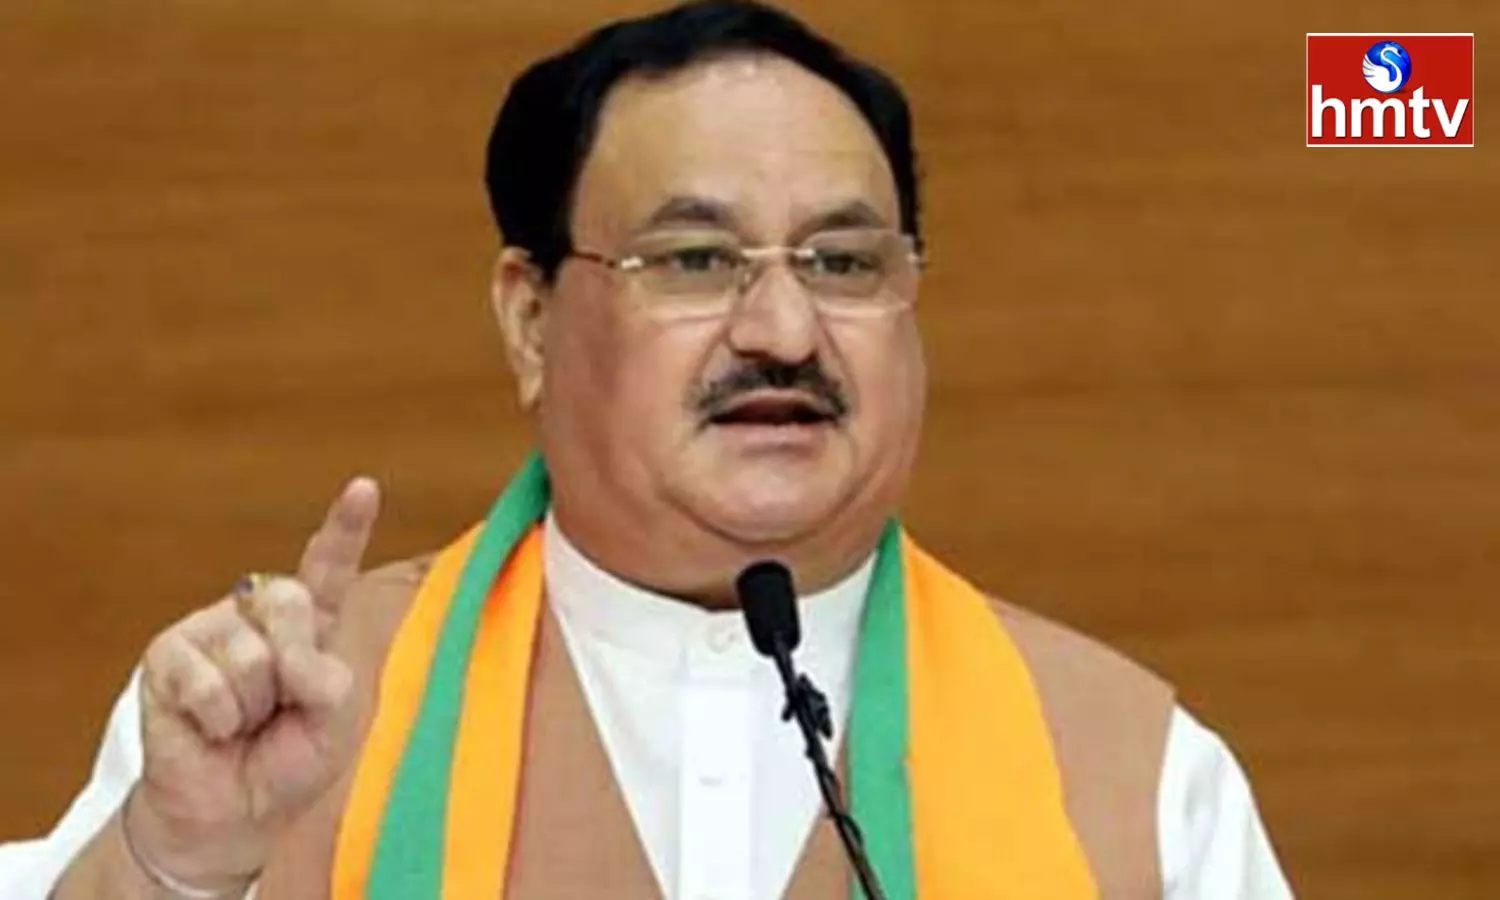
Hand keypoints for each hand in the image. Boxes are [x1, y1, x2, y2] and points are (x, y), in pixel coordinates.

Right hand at [127, 477, 380, 888]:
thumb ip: (327, 679)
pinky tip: (210, 730)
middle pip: (291, 602)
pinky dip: (218, 718)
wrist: (231, 813)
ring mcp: (210, 629)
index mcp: (309, 625)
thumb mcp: (332, 721)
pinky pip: (207, 681)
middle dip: (294, 666)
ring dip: (253, 706)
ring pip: (251, 654)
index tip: (365, 487)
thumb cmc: (285, 762)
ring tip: (242, 725)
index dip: (345, 528)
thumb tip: (290, 658)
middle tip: (279, 710)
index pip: (329, 571)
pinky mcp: (167, 654)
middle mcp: (259, 615)